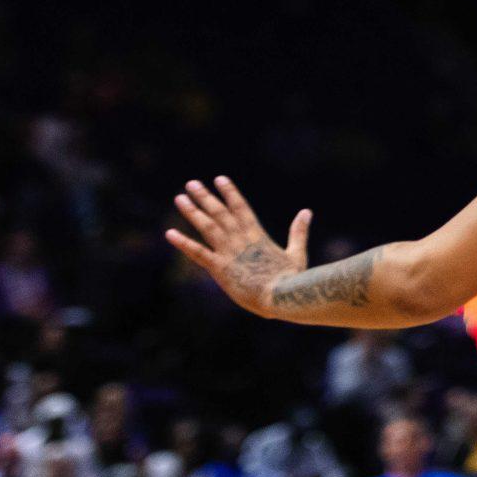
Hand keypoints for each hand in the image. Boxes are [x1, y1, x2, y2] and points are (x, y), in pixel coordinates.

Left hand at [165, 176, 311, 317]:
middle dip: (205, 196)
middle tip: (191, 183)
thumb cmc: (291, 280)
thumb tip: (306, 211)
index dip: (230, 192)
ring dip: (192, 211)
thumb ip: (298, 231)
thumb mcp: (297, 253)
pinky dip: (183, 243)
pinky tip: (170, 233)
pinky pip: (197, 253)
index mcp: (258, 236)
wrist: (281, 297)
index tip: (220, 179)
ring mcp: (229, 253)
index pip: (241, 207)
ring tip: (180, 198)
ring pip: (207, 226)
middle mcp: (240, 239)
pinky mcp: (219, 268)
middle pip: (220, 212)